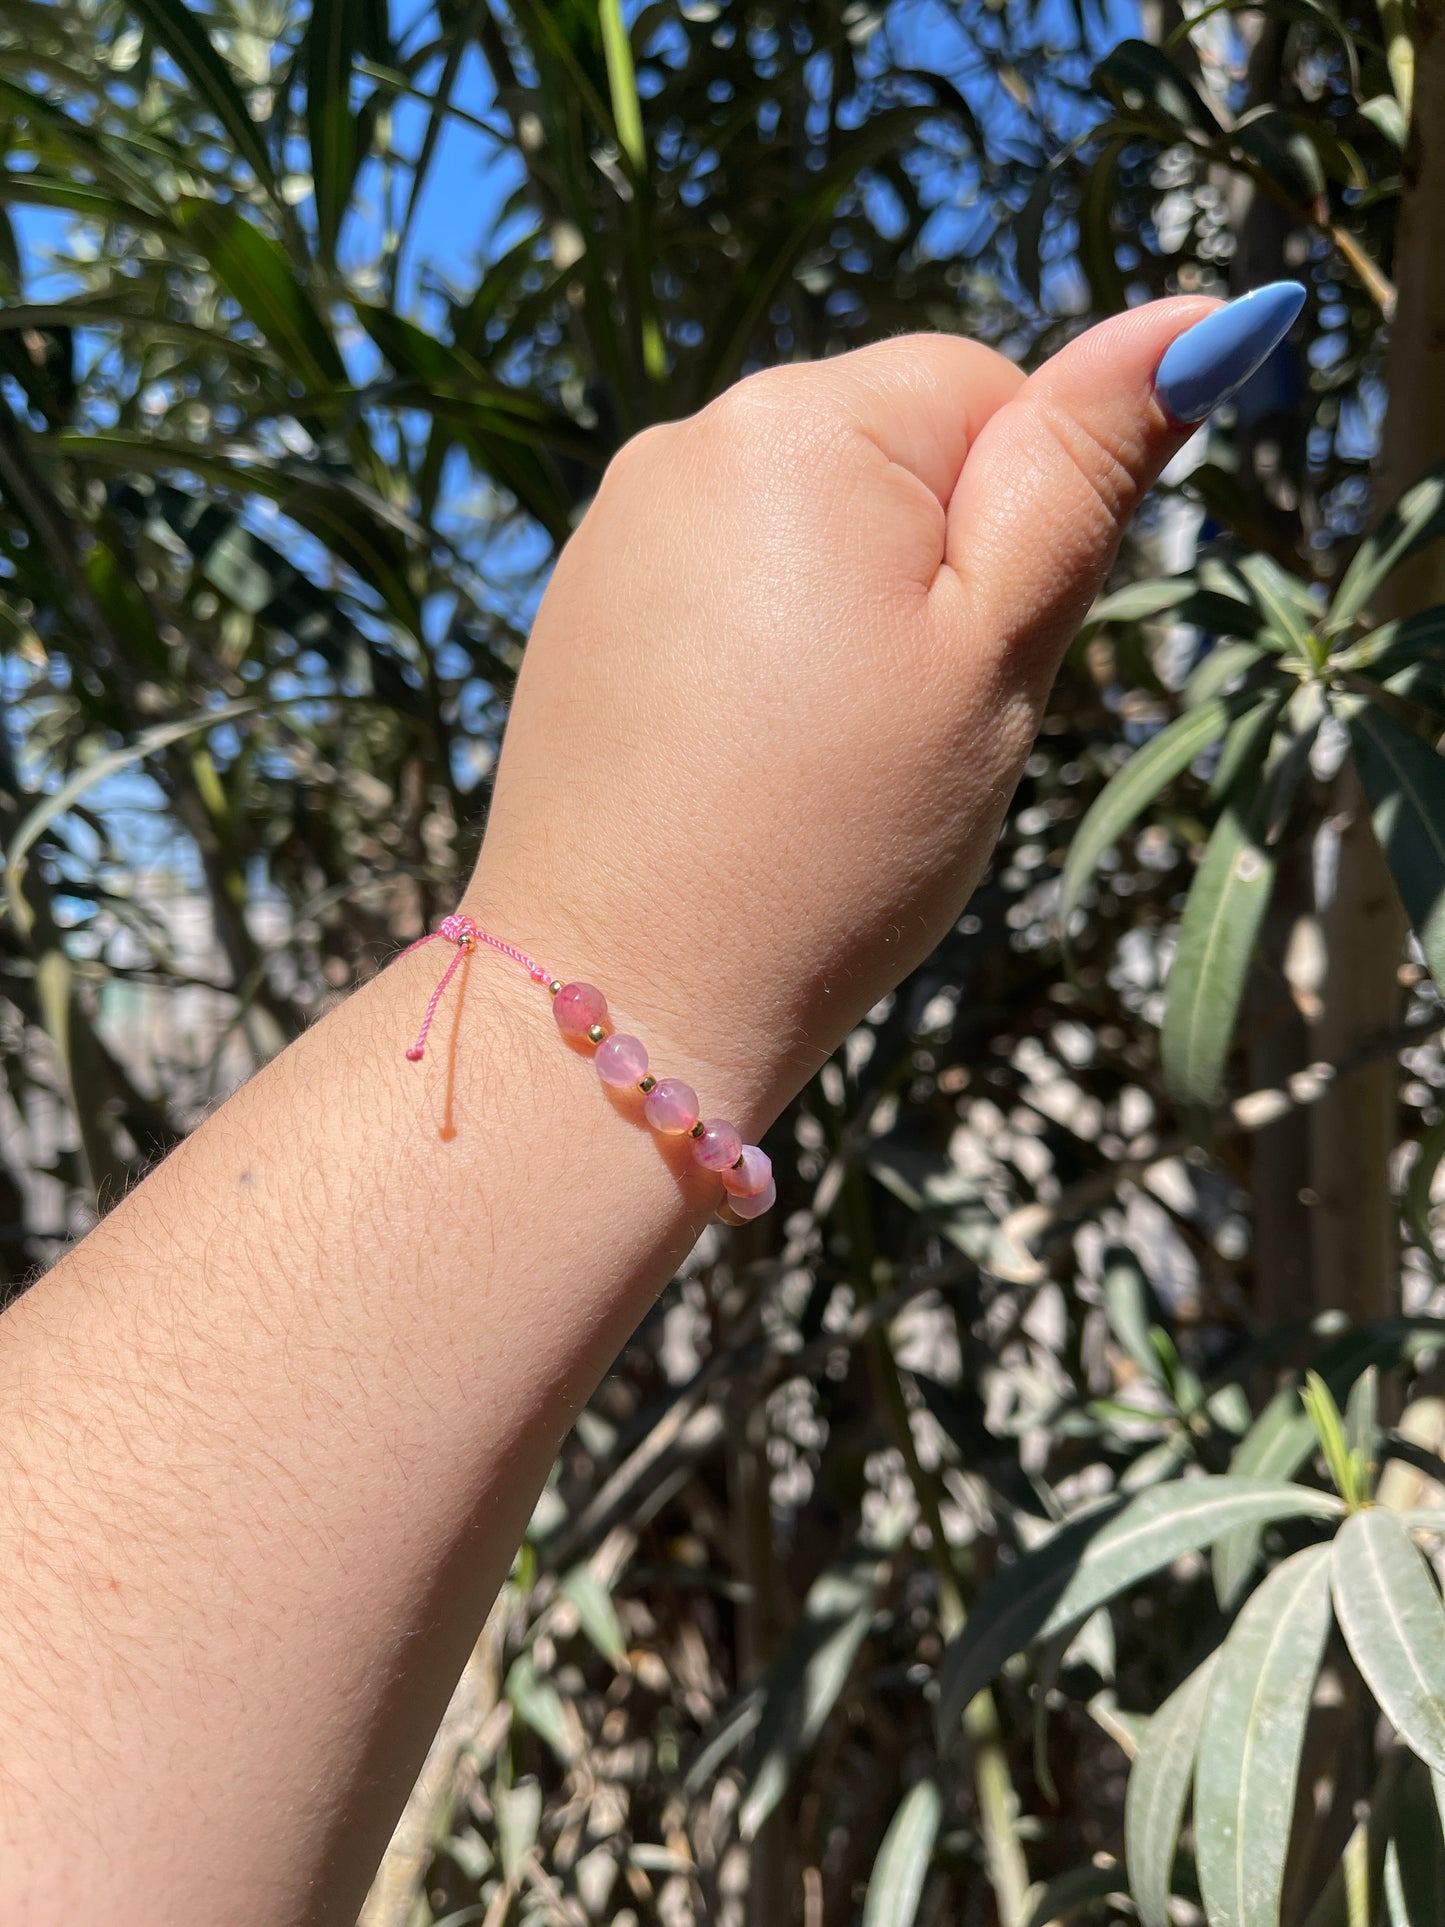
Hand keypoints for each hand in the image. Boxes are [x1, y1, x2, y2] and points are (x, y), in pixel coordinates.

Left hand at [469, 295, 1279, 1127]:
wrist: (628, 990)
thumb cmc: (837, 837)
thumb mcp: (996, 654)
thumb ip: (1085, 474)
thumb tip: (1199, 318)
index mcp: (803, 425)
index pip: (984, 391)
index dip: (1014, 531)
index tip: (968, 661)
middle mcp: (689, 439)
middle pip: (887, 455)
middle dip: (926, 567)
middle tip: (900, 722)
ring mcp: (618, 524)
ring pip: (806, 524)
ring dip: (843, 610)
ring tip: (819, 753)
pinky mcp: (581, 604)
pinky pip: (722, 582)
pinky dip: (759, 649)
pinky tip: (745, 757)